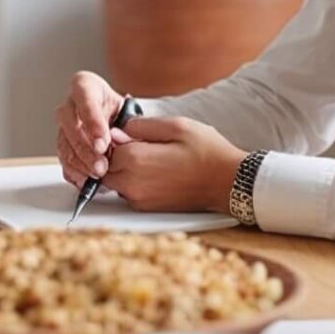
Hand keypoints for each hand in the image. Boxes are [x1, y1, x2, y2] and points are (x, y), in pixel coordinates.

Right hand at [55, 71, 126, 184]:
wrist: (117, 121)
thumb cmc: (122, 112)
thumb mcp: (129, 110)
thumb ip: (126, 123)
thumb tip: (124, 142)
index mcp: (84, 85)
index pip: (84, 99)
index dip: (92, 122)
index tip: (103, 143)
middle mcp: (69, 104)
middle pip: (70, 124)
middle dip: (86, 148)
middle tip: (101, 164)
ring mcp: (63, 125)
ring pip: (64, 143)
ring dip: (80, 162)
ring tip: (97, 174)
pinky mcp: (63, 145)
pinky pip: (63, 159)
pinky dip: (74, 171)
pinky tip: (86, 179)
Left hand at [95, 115, 241, 212]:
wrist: (229, 183)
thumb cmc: (207, 151)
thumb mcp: (176, 125)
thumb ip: (141, 126)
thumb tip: (117, 130)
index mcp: (136, 159)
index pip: (105, 146)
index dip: (115, 137)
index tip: (130, 132)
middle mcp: (132, 184)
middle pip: (105, 167)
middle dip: (114, 155)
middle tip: (139, 145)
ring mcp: (139, 199)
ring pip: (114, 181)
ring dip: (123, 170)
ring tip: (151, 158)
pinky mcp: (147, 208)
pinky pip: (128, 192)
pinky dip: (133, 182)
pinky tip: (156, 172)